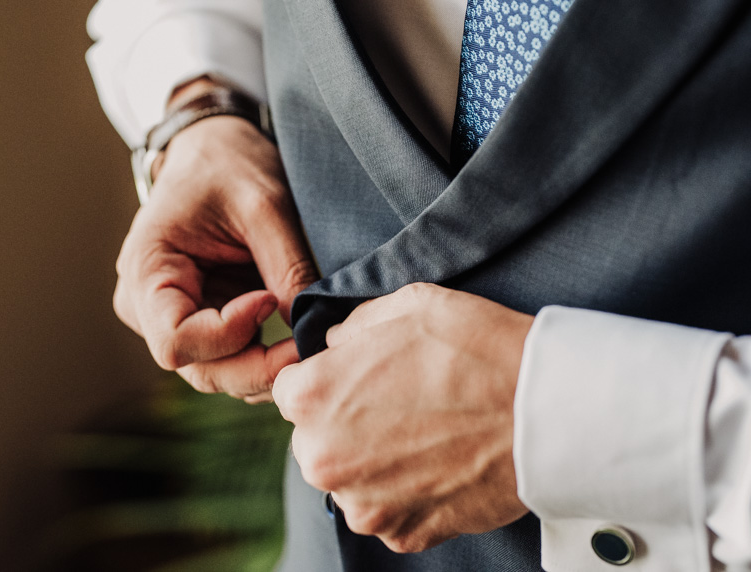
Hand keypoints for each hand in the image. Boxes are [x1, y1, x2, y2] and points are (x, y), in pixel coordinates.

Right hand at [114, 110, 317, 401]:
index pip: (175, 341)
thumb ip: (287, 268)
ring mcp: (172, 319)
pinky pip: (232, 359)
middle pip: (200, 369)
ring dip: (267, 368)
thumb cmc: (229, 164)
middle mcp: (147, 308)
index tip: (268, 299)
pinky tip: (297, 338)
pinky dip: (267, 359)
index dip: (229, 335)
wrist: (216, 147)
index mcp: (146, 272)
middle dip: (259, 366)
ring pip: (219, 373)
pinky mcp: (201, 323)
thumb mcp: (265, 205)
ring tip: (310, 338)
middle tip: (311, 345)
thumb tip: (310, 332)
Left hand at [272, 283, 531, 551]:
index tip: (359, 379)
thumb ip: (351, 327)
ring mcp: (362, 503)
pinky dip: (408, 493)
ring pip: (349, 479)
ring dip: (374, 462)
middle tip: (400, 405)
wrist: (548, 410)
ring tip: (427, 433)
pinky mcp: (403, 532)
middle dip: (344, 423)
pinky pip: (388, 511)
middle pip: (314, 439)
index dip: (326, 381)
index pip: (290, 391)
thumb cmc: (477, 349)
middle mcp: (323, 458)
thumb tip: (333, 345)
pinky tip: (440, 463)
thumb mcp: (406, 305)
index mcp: (311, 397)